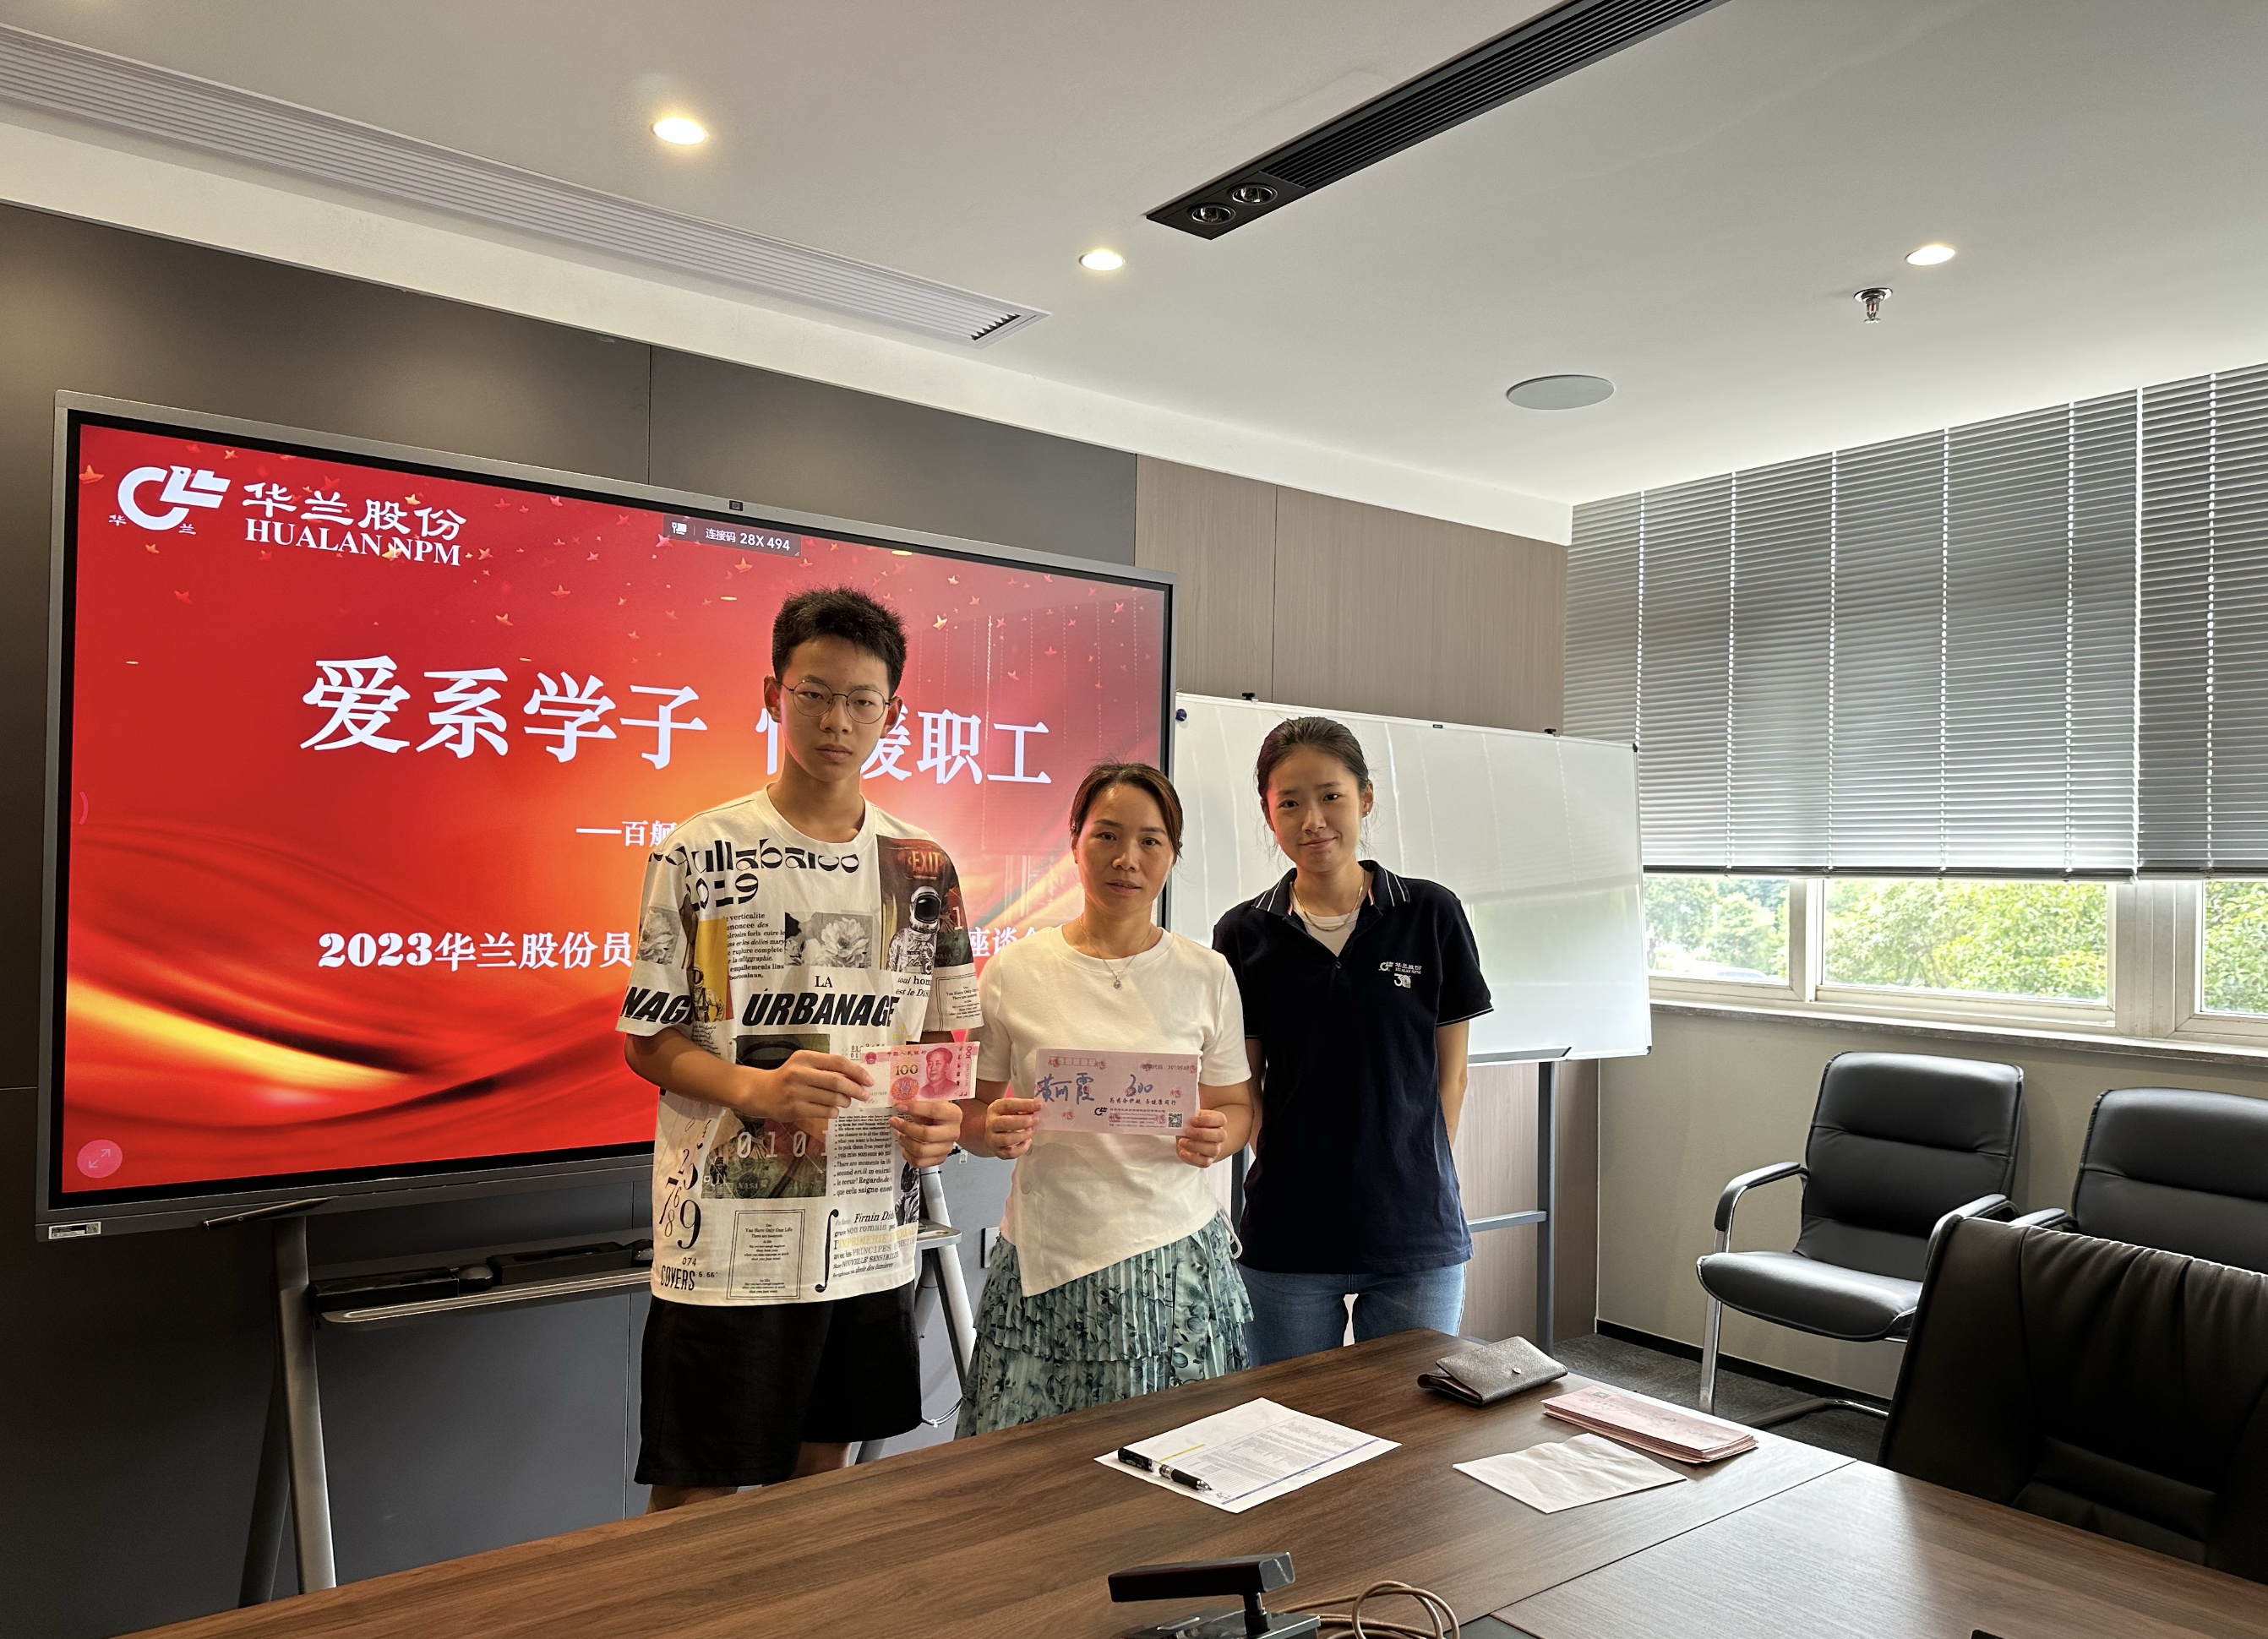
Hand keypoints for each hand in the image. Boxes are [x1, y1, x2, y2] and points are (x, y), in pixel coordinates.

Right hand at [740, 1051, 869, 1125]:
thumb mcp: (804, 1064)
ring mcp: (796, 1092)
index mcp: (805, 1057)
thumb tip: (857, 1077)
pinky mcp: (794, 1109)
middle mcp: (799, 1073)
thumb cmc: (789, 1077)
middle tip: (865, 1095)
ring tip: (846, 1101)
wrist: (761, 1092)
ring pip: (832, 1098)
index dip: (857, 1071)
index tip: (869, 1080)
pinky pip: (823, 1112)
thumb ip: (827, 1067)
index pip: (837, 1062)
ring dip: (845, 1101)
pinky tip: (833, 1110)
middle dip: (855, 1089)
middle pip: (836, 1081)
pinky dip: (834, 1112)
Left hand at [892, 1098, 962, 1168]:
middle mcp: (952, 1132)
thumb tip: (900, 1106)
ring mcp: (946, 1148)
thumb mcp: (932, 1103)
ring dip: (905, 1142)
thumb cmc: (938, 1113)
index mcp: (953, 1114)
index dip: (914, 1108)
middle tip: (894, 1122)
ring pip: (921, 1151)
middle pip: (926, 1134)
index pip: (934, 1110)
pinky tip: (905, 1146)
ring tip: (899, 1134)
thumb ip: (919, 1105)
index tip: (899, 1106)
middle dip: (906, 1128)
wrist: (948, 1126)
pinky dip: (908, 1155)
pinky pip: (919, 1162)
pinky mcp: (939, 1159)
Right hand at [985, 1095, 1041, 1159]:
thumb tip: (1038, 1108)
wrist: (995, 1133)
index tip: (1038, 1105)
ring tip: (1032, 1130)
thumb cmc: (1007, 1118)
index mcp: (995, 1109)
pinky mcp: (998, 1151)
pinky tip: (1028, 1141)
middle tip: (1036, 1119)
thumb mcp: (1012, 1109)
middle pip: (1004, 1122)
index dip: (1024, 1105)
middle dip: (1022, 1121)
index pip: (1008, 1105)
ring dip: (1023, 1135)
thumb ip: (1023, 1108)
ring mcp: (993, 1139)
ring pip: (1006, 1139)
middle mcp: (991, 1123)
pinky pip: (1010, 1153)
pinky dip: (1021, 1148)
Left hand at [1176, 1107, 1229, 1167]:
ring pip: (1213, 1149)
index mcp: (1217, 1121)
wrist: (1189, 1137)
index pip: (1221, 1119)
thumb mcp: (1190, 1116)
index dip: (1207, 1120)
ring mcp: (1215, 1148)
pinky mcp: (1208, 1160)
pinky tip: (1183, 1152)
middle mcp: (1219, 1135)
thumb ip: (1188, 1115)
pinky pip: (1204, 1162)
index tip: (1192, 1120)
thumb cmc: (1191, 1124)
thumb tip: (1180, 1116)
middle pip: (1220, 1135)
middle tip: (1187, 1132)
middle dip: (1202, 1134)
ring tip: (1182, 1142)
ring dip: (1196, 1146)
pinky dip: (1193, 1158)